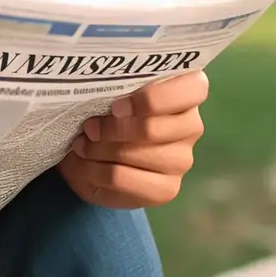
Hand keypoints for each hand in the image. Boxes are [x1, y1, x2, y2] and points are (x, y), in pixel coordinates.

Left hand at [58, 71, 207, 209]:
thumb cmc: (103, 112)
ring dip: (99, 149)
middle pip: (153, 128)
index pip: (193, 88)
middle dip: (111, 128)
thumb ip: (117, 87)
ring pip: (135, 154)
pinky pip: (123, 179)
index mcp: (184, 93)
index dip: (153, 98)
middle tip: (89, 127)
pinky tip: (86, 163)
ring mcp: (182, 160)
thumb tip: (106, 94)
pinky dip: (96, 171)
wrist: (91, 154)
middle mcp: (190, 126)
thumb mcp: (108, 93)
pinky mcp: (166, 189)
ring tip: (82, 144)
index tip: (117, 106)